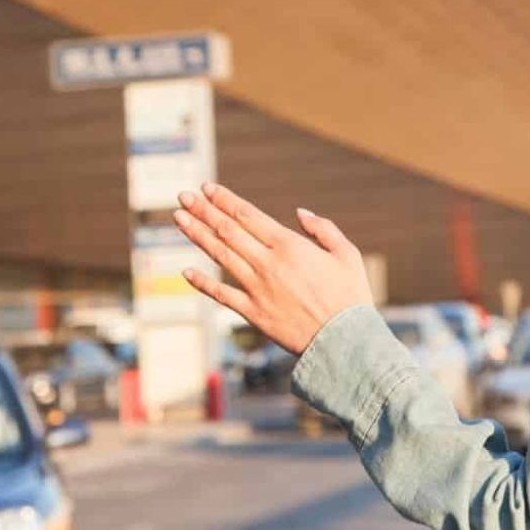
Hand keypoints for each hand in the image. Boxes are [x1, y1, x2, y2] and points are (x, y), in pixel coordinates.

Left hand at [173, 183, 373, 354]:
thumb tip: (299, 213)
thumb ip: (323, 229)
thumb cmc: (351, 297)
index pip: (248, 215)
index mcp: (290, 245)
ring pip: (220, 256)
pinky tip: (186, 271)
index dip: (225, 199)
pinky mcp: (253, 313)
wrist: (345, 341)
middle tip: (184, 195)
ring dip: (197, 235)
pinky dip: (202, 283)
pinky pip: (222, 295)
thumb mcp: (347, 254)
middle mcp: (268, 263)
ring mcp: (257, 288)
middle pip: (228, 230)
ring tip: (179, 218)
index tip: (207, 188)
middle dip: (203, 210)